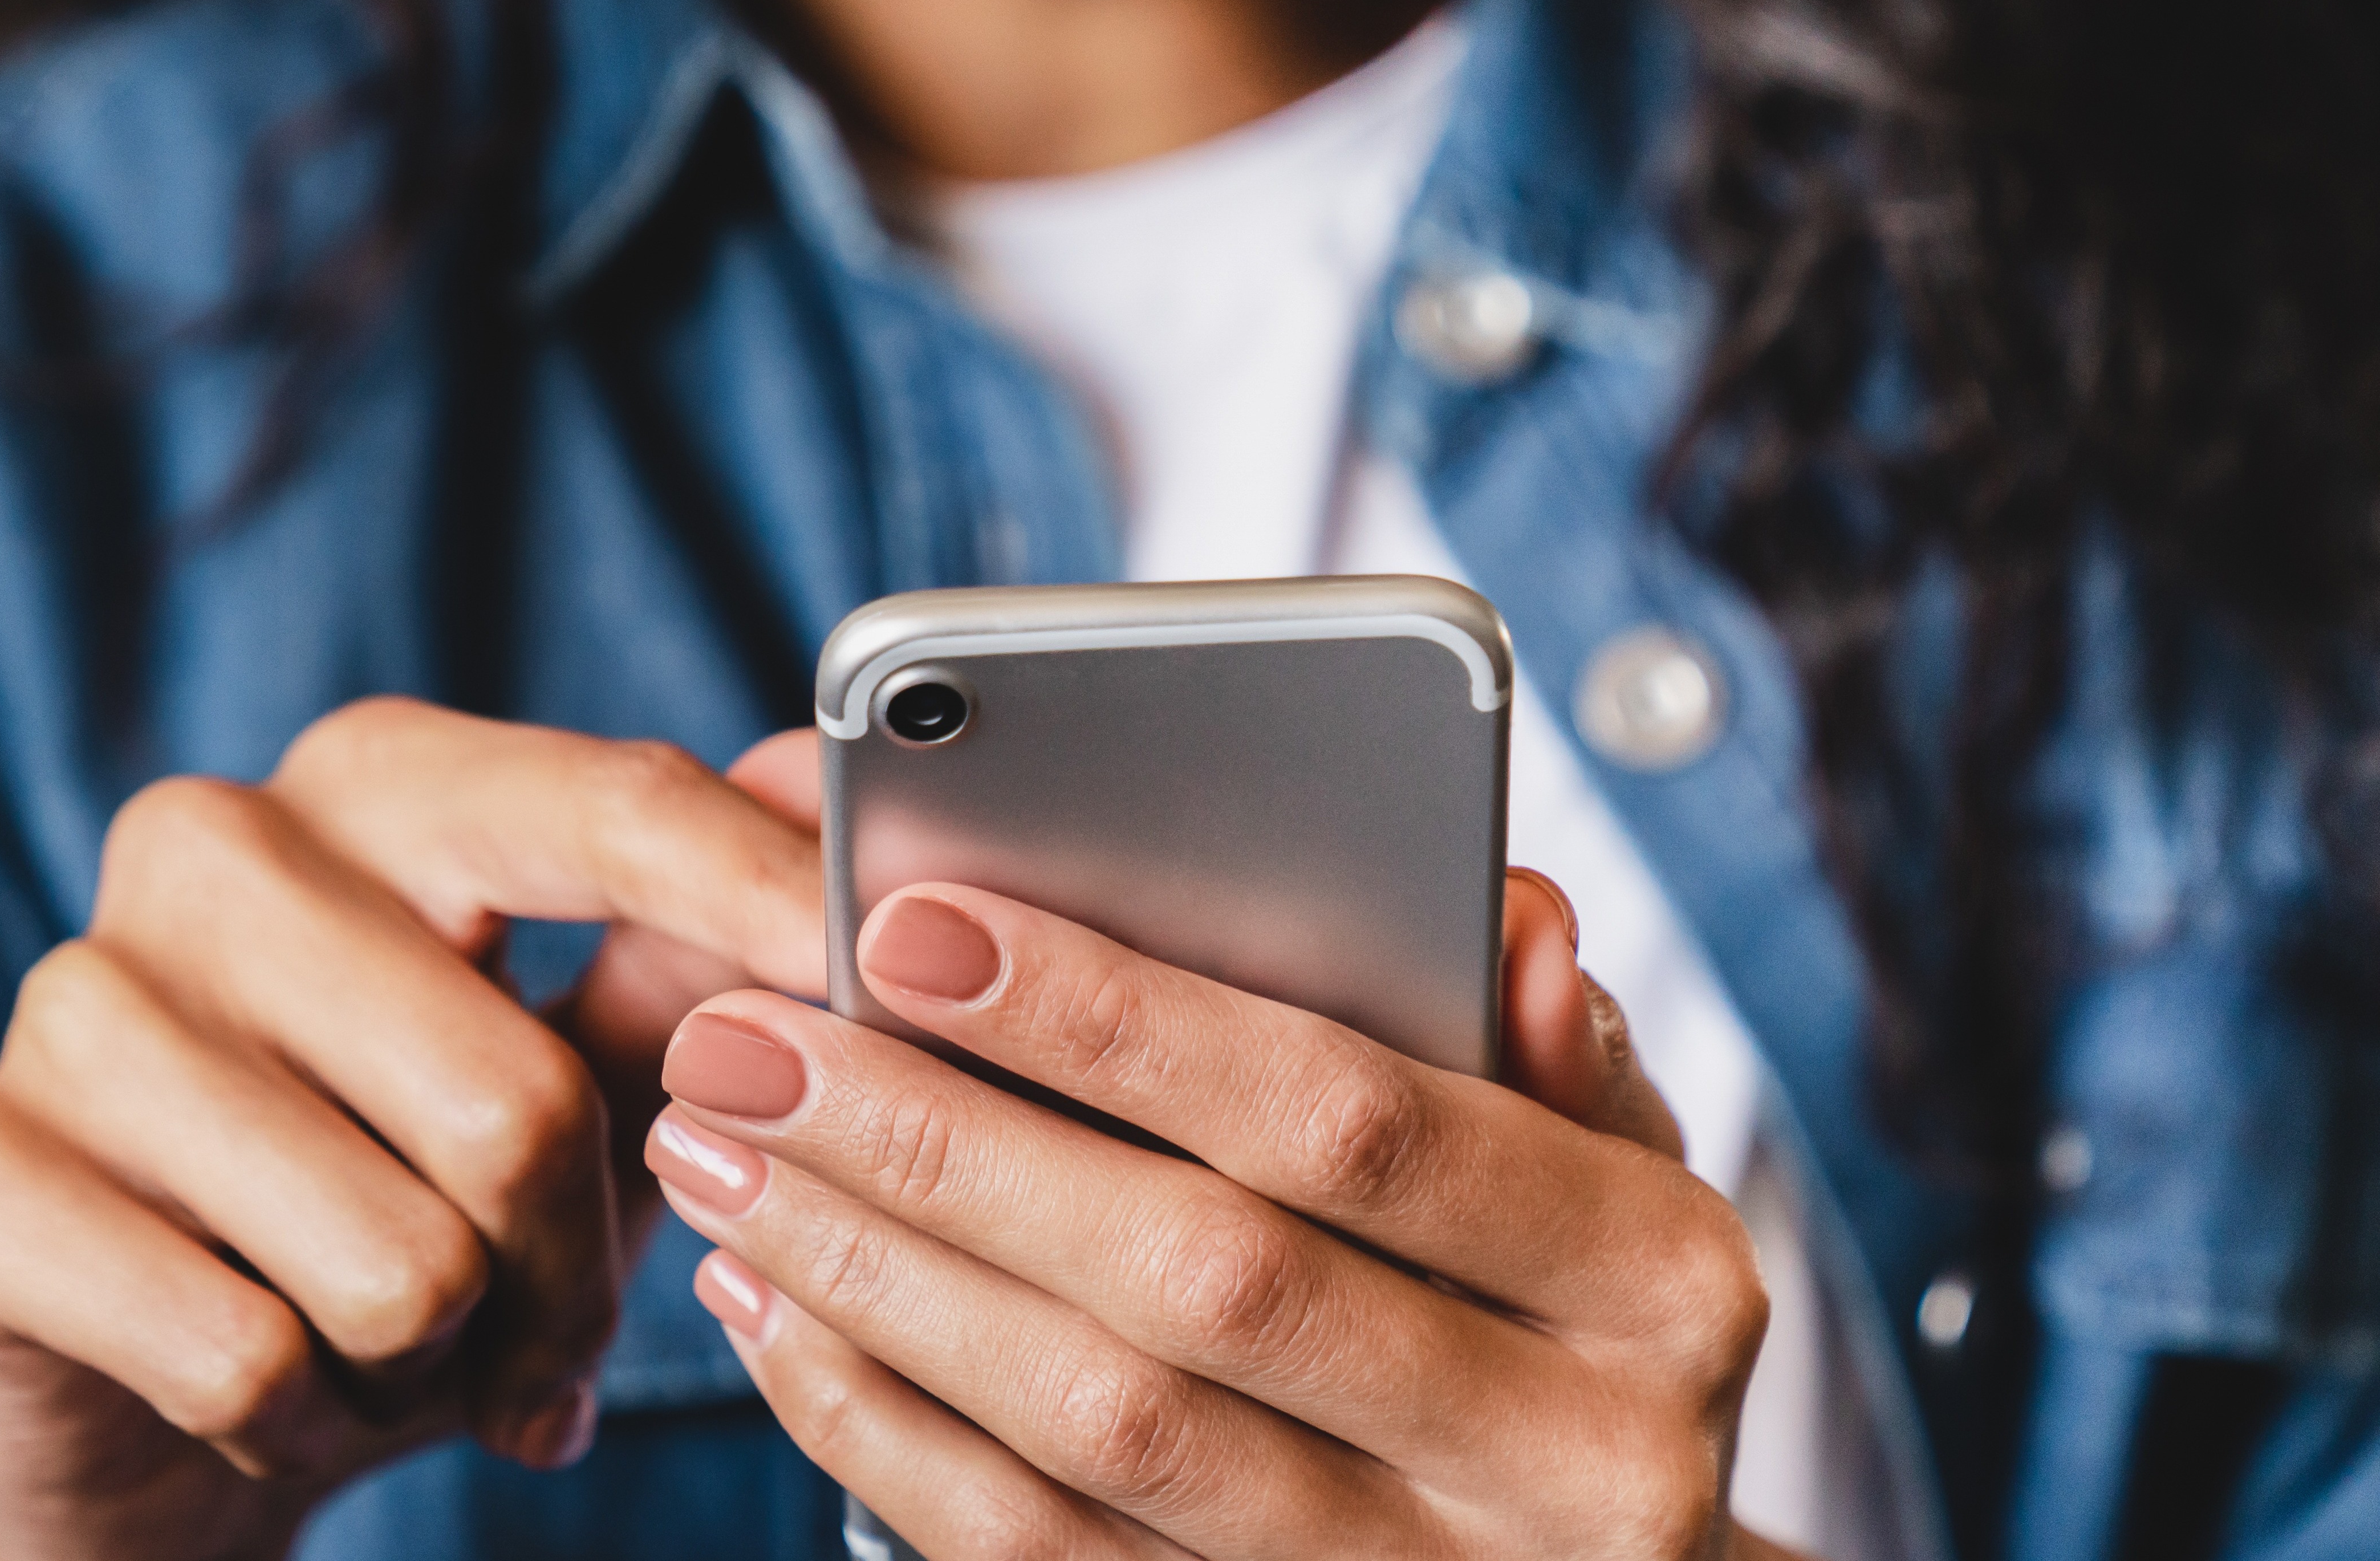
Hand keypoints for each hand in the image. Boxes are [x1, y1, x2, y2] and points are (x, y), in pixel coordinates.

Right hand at [0, 706, 831, 1560]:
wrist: (142, 1411)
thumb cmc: (392, 1211)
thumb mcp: (570, 1084)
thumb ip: (692, 955)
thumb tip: (830, 801)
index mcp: (371, 786)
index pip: (605, 808)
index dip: (760, 901)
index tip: (879, 968)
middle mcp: (206, 847)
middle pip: (518, 1099)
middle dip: (567, 1275)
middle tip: (541, 1339)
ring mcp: (70, 1003)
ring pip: (395, 1256)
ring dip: (431, 1364)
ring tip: (387, 1352)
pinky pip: (245, 1355)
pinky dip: (296, 1423)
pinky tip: (267, 1395)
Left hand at [646, 870, 1798, 1560]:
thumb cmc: (1569, 1304)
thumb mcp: (1615, 1159)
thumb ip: (1549, 1035)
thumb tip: (1511, 914)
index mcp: (1658, 1284)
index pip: (1356, 1121)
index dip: (1126, 1023)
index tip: (912, 924)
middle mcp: (1572, 1465)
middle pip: (1203, 1283)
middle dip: (944, 1144)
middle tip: (746, 1038)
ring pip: (1103, 1433)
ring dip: (878, 1282)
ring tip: (720, 1151)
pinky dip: (885, 1432)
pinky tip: (778, 1308)